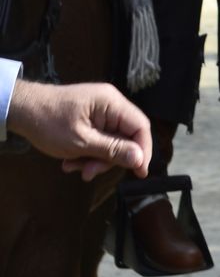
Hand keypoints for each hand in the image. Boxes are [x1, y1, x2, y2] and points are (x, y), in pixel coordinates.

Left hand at [8, 80, 152, 181]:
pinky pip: (98, 138)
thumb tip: (139, 159)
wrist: (20, 109)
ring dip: (94, 158)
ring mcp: (100, 110)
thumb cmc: (48, 123)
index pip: (140, 127)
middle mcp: (110, 104)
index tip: (139, 172)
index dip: (142, 151)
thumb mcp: (81, 142)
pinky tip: (70, 161)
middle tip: (89, 173)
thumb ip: (112, 150)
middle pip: (125, 136)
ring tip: (73, 167)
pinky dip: (87, 152)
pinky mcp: (90, 117)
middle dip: (108, 158)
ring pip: (110, 140)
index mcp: (112, 103)